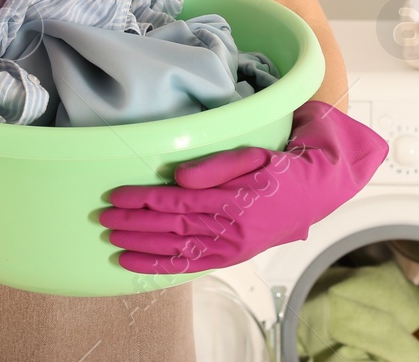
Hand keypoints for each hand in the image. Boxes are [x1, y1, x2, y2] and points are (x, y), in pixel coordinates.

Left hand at [99, 99, 388, 273]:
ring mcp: (231, 247)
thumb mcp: (253, 154)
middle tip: (103, 217)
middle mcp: (231, 228)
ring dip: (140, 245)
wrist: (315, 193)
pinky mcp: (231, 256)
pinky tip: (133, 263)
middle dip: (133, 222)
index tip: (116, 194)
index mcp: (235, 201)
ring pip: (176, 248)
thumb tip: (178, 177)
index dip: (143, 199)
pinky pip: (189, 265)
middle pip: (171, 227)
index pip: (178, 201)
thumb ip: (215, 166)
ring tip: (111, 239)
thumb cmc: (281, 167)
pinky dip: (158, 265)